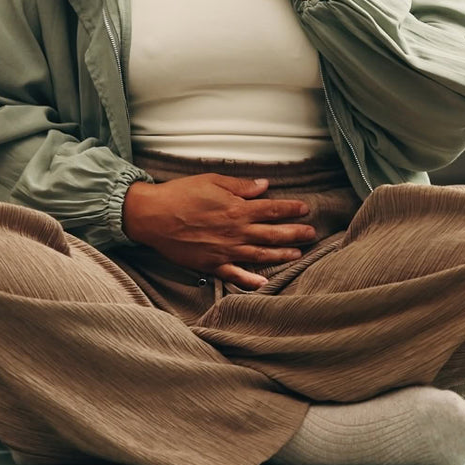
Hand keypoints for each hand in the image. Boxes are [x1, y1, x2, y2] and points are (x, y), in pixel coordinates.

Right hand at [121, 174, 318, 288]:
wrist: (153, 216)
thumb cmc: (180, 194)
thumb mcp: (212, 181)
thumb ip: (240, 186)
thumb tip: (264, 186)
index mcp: (236, 209)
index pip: (272, 210)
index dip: (291, 210)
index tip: (305, 209)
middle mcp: (235, 232)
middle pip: (272, 234)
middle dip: (295, 233)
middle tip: (311, 233)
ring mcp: (225, 251)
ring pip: (260, 256)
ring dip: (281, 255)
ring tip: (298, 254)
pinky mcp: (211, 264)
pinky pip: (235, 275)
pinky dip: (251, 280)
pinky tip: (264, 283)